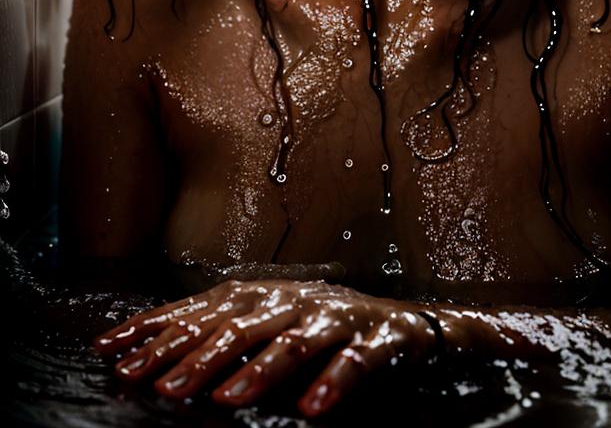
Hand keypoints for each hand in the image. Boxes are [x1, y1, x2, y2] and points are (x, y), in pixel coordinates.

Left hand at [93, 278, 467, 416]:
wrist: (402, 326)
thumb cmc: (319, 328)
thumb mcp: (264, 328)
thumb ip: (217, 338)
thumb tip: (152, 357)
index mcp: (260, 297)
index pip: (198, 312)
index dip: (155, 330)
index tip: (112, 354)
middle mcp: (292, 301)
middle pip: (238, 327)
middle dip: (196, 357)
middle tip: (161, 386)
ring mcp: (333, 318)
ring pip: (292, 342)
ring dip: (258, 371)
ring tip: (227, 400)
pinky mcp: (375, 339)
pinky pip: (353, 363)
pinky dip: (333, 384)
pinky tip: (310, 410)